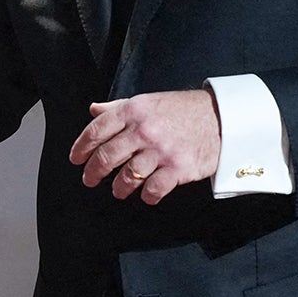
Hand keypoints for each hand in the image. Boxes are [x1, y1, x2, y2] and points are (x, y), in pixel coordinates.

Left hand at [70, 90, 220, 203]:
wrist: (221, 118)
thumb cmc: (183, 110)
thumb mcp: (148, 101)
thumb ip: (119, 107)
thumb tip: (94, 110)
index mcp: (133, 111)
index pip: (97, 130)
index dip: (81, 147)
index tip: (76, 159)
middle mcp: (143, 130)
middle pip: (107, 156)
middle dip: (93, 172)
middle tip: (89, 180)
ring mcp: (160, 151)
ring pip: (127, 176)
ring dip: (119, 187)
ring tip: (118, 190)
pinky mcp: (178, 168)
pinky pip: (154, 189)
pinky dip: (147, 196)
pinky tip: (146, 195)